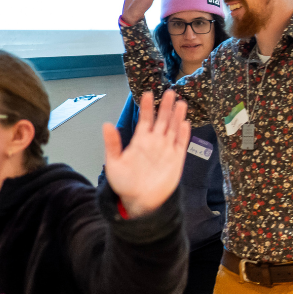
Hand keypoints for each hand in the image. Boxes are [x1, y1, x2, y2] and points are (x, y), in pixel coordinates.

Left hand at [103, 91, 190, 217]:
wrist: (140, 201)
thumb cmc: (125, 183)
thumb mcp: (114, 163)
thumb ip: (112, 144)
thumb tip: (106, 124)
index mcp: (140, 141)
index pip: (145, 119)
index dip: (146, 106)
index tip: (148, 93)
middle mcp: (155, 142)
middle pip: (162, 120)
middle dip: (165, 106)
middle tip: (170, 92)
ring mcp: (166, 150)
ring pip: (173, 128)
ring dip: (177, 116)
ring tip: (180, 102)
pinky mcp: (176, 159)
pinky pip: (181, 144)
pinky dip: (184, 134)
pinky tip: (185, 123)